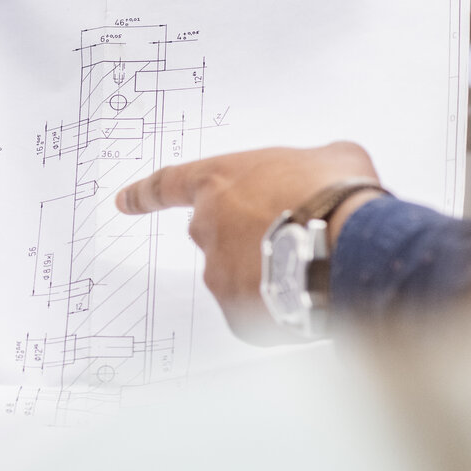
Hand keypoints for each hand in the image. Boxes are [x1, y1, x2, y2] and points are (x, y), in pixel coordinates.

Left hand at [115, 143, 382, 341]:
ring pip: (238, 276)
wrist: (346, 243)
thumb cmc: (333, 194)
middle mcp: (208, 228)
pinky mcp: (238, 314)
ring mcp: (219, 274)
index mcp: (220, 183)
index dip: (145, 194)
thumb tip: (323, 175)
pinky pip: (255, 312)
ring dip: (266, 273)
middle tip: (289, 236)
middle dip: (245, 238)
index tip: (123, 201)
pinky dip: (279, 307)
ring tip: (311, 266)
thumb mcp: (330, 157)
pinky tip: (309, 294)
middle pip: (214, 235)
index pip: (168, 186)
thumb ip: (309, 165)